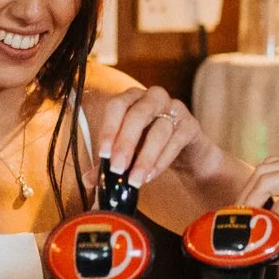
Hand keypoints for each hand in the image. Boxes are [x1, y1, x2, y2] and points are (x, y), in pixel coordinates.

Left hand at [93, 83, 214, 190]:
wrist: (185, 150)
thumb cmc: (149, 145)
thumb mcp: (127, 152)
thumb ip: (108, 163)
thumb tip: (88, 180)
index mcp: (132, 98)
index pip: (117, 106)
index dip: (109, 129)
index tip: (103, 154)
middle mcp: (153, 98)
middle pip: (138, 114)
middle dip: (126, 143)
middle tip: (117, 169)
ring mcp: (175, 108)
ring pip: (160, 130)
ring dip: (145, 158)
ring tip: (135, 180)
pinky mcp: (190, 125)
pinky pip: (177, 141)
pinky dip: (162, 160)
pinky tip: (151, 175)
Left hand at [240, 155, 278, 256]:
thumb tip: (277, 243)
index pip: (273, 167)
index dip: (252, 189)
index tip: (242, 214)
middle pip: (265, 169)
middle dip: (244, 196)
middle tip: (235, 222)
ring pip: (271, 180)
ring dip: (253, 205)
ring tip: (245, 228)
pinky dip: (274, 219)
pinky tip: (270, 236)